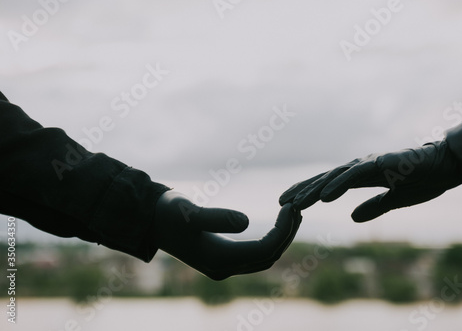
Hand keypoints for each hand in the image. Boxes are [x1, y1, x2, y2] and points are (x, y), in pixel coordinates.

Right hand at [154, 191, 301, 279]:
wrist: (150, 221)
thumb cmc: (167, 214)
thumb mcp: (189, 212)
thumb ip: (216, 217)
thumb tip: (247, 222)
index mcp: (219, 259)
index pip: (264, 249)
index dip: (283, 230)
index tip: (291, 206)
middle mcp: (224, 268)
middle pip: (269, 256)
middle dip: (287, 234)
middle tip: (298, 209)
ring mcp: (223, 265)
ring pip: (263, 256)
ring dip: (281, 237)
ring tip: (292, 214)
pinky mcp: (222, 257)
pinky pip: (255, 252)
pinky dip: (270, 239)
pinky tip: (276, 222)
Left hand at [279, 140, 461, 221]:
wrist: (446, 167)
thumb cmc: (422, 180)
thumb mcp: (394, 200)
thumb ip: (373, 207)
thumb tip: (352, 218)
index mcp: (361, 176)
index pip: (328, 184)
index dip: (308, 192)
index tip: (290, 204)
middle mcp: (360, 167)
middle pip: (325, 179)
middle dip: (302, 190)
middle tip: (281, 202)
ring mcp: (369, 163)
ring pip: (334, 177)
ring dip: (314, 189)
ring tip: (295, 203)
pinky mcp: (381, 163)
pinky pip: (355, 175)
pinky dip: (338, 184)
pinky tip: (324, 195)